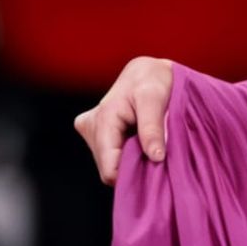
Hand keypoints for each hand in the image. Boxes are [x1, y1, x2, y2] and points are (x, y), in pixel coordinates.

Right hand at [73, 56, 174, 185]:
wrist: (148, 69)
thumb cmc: (152, 79)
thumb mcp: (155, 98)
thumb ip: (153, 128)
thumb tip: (156, 157)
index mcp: (101, 121)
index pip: (109, 169)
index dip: (132, 175)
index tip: (154, 170)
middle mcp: (89, 127)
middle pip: (110, 168)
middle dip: (133, 166)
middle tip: (156, 153)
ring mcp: (91, 131)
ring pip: (111, 163)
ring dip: (132, 160)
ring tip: (150, 143)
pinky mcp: (97, 133)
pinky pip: (112, 155)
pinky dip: (129, 155)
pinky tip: (141, 143)